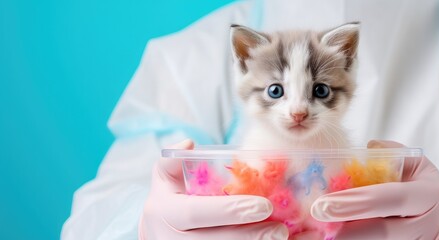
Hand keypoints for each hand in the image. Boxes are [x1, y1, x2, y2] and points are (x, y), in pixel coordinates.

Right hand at [139, 139, 288, 239]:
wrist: (158, 235)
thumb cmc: (167, 202)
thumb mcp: (164, 179)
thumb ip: (173, 160)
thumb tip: (188, 143)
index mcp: (164, 213)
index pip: (196, 212)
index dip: (230, 210)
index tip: (264, 206)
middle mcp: (171, 239)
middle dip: (249, 235)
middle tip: (280, 229)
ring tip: (281, 237)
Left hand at [310, 140, 438, 238]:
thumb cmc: (428, 192)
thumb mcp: (419, 167)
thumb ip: (392, 155)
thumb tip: (366, 146)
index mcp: (430, 196)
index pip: (390, 199)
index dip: (356, 203)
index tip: (324, 204)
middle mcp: (430, 225)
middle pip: (384, 232)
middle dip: (347, 230)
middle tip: (316, 222)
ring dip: (349, 239)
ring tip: (319, 234)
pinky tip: (336, 238)